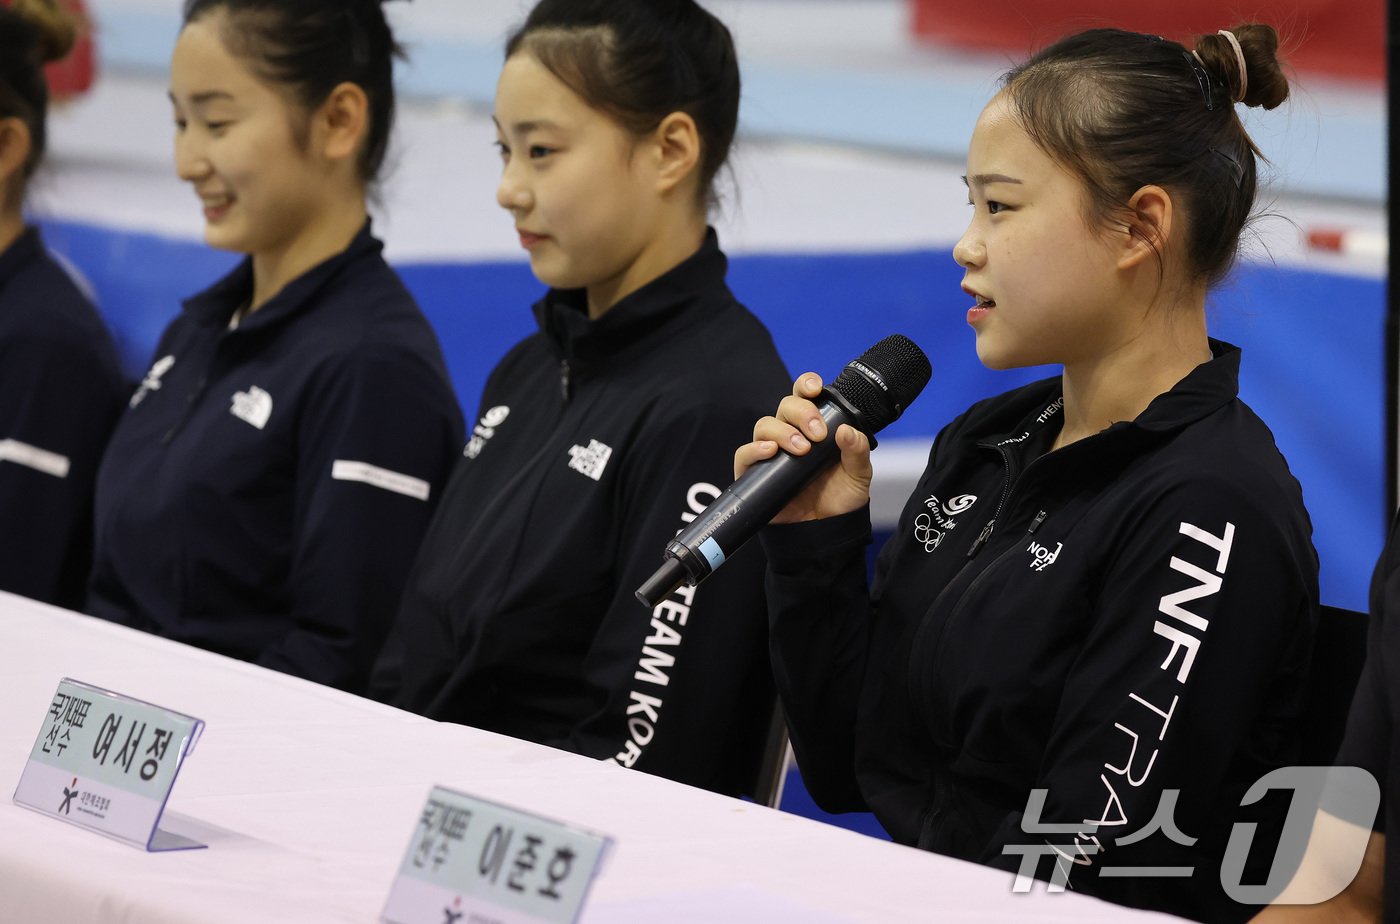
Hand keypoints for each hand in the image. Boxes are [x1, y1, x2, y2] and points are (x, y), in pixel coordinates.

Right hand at [734, 373, 872, 523]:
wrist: (824, 533)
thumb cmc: (840, 501)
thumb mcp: (858, 475)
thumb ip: (857, 452)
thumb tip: (846, 430)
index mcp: (814, 428)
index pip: (804, 397)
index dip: (806, 385)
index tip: (816, 388)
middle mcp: (791, 435)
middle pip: (785, 406)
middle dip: (801, 413)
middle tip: (817, 433)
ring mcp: (771, 454)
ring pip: (765, 425)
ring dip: (782, 432)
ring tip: (801, 450)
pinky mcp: (754, 474)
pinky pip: (745, 453)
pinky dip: (755, 448)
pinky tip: (771, 452)